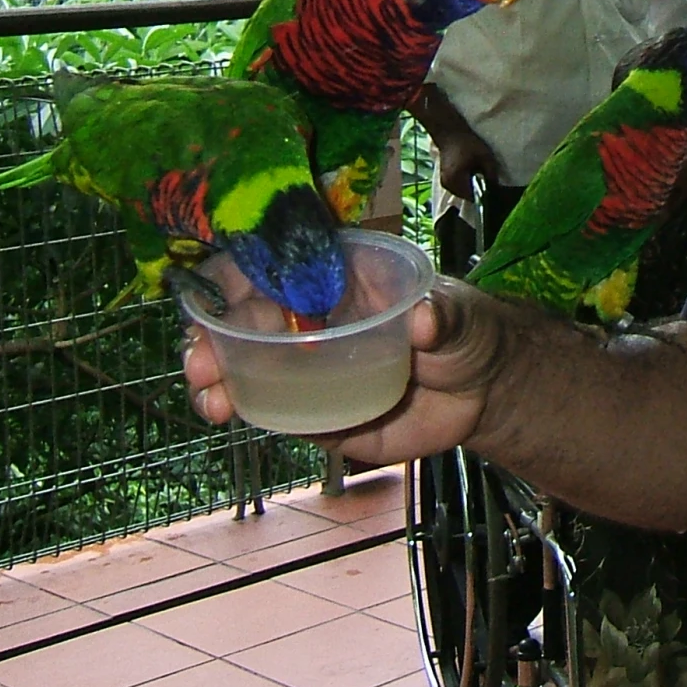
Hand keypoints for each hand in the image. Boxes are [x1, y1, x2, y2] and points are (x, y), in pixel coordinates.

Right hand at [183, 277, 508, 464]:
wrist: (485, 391)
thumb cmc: (467, 331)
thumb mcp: (461, 315)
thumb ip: (443, 315)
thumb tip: (425, 318)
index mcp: (338, 279)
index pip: (274, 269)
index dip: (234, 280)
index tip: (211, 302)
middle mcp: (314, 321)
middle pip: (245, 324)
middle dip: (211, 341)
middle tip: (201, 365)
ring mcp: (313, 368)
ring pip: (249, 370)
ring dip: (219, 383)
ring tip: (211, 400)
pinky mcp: (322, 413)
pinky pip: (279, 413)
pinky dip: (254, 415)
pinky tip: (238, 417)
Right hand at [435, 126, 499, 203]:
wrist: (450, 133)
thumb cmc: (468, 144)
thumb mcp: (485, 158)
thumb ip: (491, 175)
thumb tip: (496, 189)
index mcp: (457, 181)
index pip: (472, 198)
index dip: (483, 196)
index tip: (490, 191)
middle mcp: (448, 185)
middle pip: (466, 197)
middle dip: (477, 192)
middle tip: (486, 182)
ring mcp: (444, 183)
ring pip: (461, 193)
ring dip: (470, 188)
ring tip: (477, 177)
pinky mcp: (444, 180)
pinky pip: (457, 188)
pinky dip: (464, 185)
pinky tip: (470, 175)